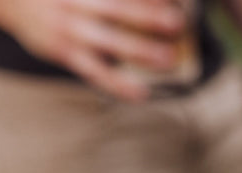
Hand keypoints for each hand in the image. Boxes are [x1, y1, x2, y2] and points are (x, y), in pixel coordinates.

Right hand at [0, 0, 188, 100]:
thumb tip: (152, 5)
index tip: (172, 0)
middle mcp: (75, 3)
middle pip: (117, 9)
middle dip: (149, 17)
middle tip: (178, 23)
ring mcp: (68, 28)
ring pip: (109, 42)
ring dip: (141, 52)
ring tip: (168, 59)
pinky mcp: (63, 52)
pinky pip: (94, 72)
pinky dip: (118, 84)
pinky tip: (141, 93)